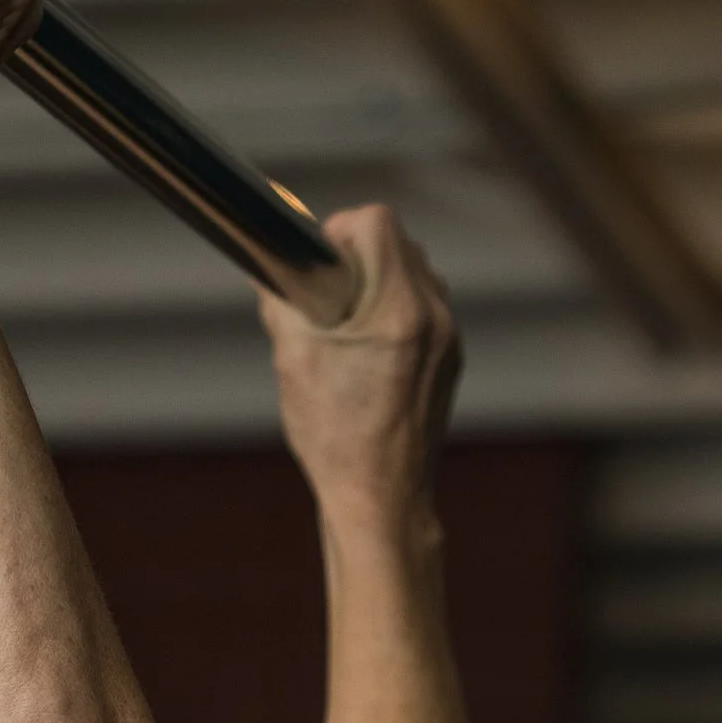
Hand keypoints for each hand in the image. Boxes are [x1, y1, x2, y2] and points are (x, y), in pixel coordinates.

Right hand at [258, 203, 461, 528]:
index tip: (319, 264)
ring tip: (349, 328)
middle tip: (328, 297)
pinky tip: (369, 354)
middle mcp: (434, 316)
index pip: (376, 221)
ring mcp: (450, 338)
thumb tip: (269, 259)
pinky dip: (395, 313)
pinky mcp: (452, 359)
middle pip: (398, 242)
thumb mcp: (293, 360)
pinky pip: (425, 308)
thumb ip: (281, 298)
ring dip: (379, 283)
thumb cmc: (335, 438)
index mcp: (398, 311)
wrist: (381, 500)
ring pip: (415, 273)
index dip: (338, 230)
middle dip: (358, 256)